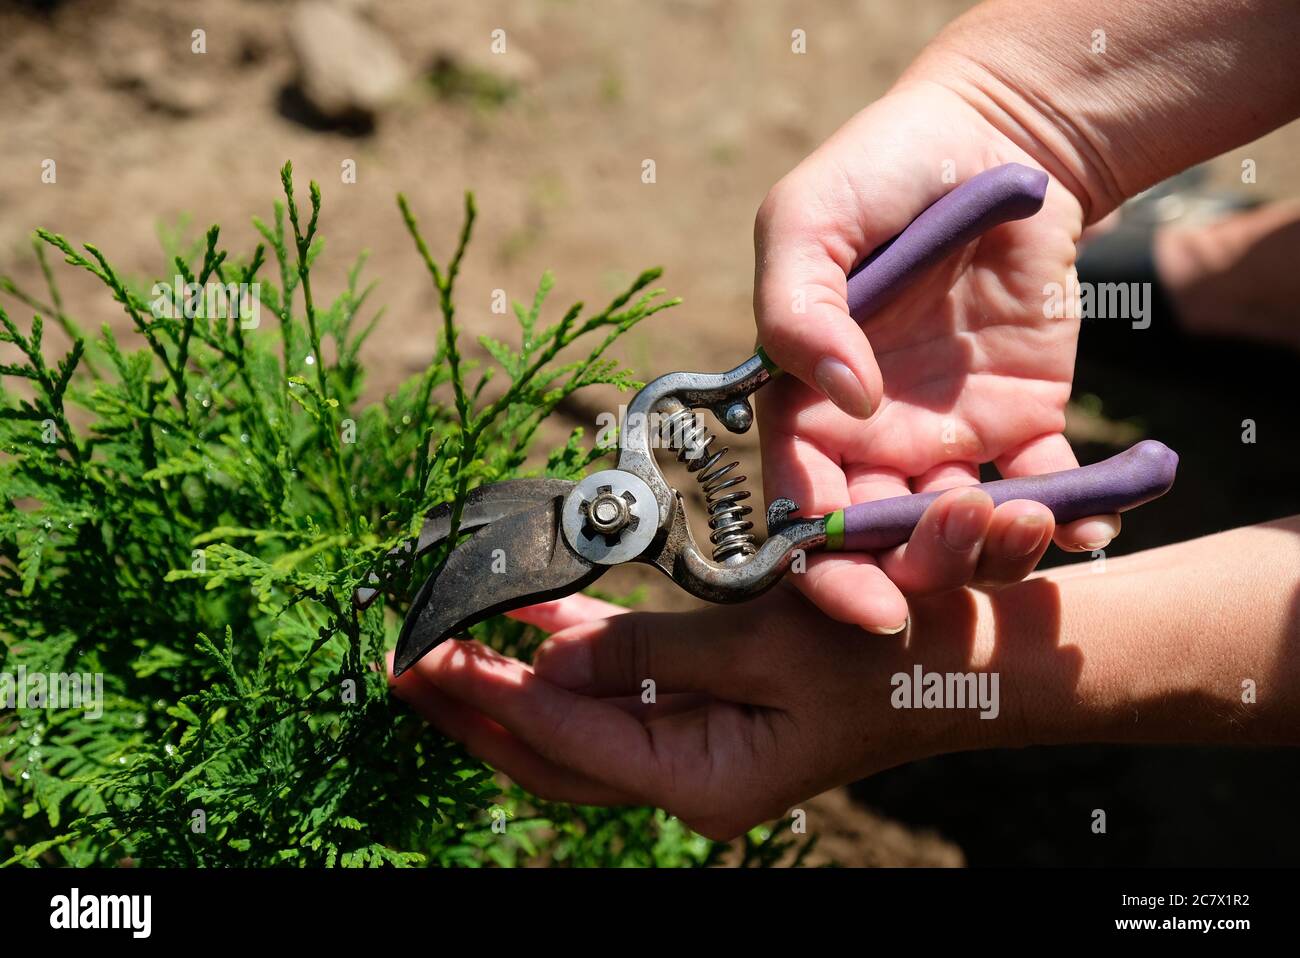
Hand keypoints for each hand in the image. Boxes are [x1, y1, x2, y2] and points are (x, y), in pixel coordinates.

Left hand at [388, 589, 986, 841]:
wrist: (963, 658)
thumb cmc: (881, 651)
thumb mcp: (761, 644)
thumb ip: (647, 654)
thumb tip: (545, 667)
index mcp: (700, 781)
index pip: (565, 741)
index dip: (490, 696)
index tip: (422, 655)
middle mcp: (686, 777)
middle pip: (551, 754)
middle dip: (475, 708)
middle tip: (400, 662)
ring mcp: (693, 748)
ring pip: (576, 726)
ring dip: (514, 681)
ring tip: (446, 637)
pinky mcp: (705, 710)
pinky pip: (618, 691)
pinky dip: (571, 657)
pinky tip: (533, 617)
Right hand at [754, 79, 1118, 632]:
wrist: (994, 134)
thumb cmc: (880, 169)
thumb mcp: (806, 219)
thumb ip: (797, 310)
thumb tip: (843, 399)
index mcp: (805, 407)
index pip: (799, 510)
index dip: (825, 570)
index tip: (872, 602)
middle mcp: (872, 438)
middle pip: (882, 542)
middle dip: (922, 564)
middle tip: (970, 525)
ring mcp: (949, 435)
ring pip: (962, 532)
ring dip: (995, 549)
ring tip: (1034, 516)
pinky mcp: (1025, 418)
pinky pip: (1045, 487)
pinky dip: (1071, 518)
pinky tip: (1088, 518)